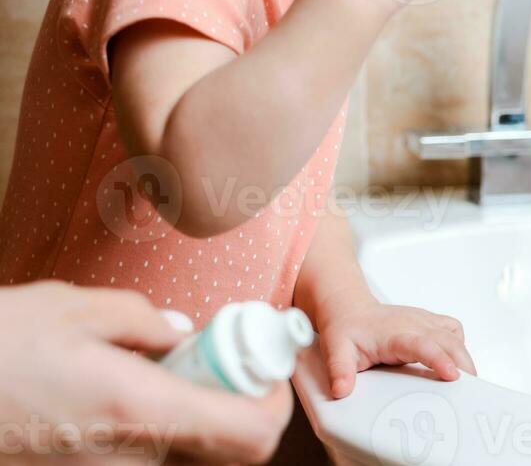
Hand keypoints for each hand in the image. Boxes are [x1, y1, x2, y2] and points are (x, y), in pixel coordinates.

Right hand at [0, 280, 292, 464]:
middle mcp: (133, 458)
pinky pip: (151, 449)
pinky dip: (159, 417)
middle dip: (232, 393)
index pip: (248, 434)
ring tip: (162, 358)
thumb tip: (181, 334)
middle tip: (214, 348)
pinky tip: (128, 380)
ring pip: (186, 446)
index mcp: (140, 408)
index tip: (267, 363)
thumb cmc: (3, 348)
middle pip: (222, 444)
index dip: (274, 401)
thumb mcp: (77, 308)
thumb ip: (144, 320)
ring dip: (193, 403)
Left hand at [314, 291, 476, 399]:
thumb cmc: (345, 329)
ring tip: (468, 384)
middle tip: (470, 393)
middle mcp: (412, 323)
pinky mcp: (428, 322)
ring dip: (464, 357)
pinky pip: (453, 330)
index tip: (452, 375)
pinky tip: (455, 363)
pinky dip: (459, 346)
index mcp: (394, 333)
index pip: (422, 344)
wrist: (348, 308)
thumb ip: (340, 371)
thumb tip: (342, 390)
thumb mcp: (336, 350)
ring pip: (454, 335)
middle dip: (463, 364)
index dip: (439, 359)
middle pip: (447, 340)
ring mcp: (422, 321)